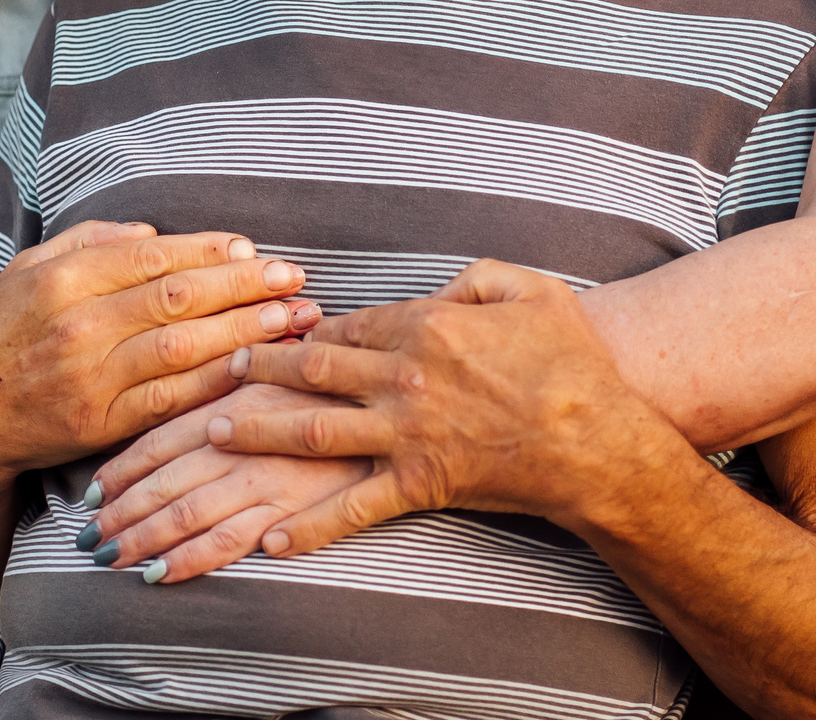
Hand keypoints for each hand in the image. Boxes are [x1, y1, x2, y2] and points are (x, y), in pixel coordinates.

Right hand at [0, 219, 320, 492]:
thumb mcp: (29, 268)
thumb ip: (92, 241)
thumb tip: (157, 232)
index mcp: (65, 278)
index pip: (155, 257)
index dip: (211, 252)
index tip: (253, 248)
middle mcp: (80, 325)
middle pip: (180, 298)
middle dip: (246, 286)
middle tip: (295, 278)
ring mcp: (92, 378)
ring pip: (184, 348)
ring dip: (247, 331)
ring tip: (294, 319)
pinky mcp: (100, 424)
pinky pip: (171, 399)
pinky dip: (217, 381)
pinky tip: (253, 367)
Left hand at [81, 380, 370, 581]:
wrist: (413, 402)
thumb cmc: (345, 379)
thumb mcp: (288, 361)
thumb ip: (242, 374)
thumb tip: (201, 374)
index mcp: (234, 400)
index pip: (163, 437)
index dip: (124, 467)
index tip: (93, 490)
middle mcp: (243, 440)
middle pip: (166, 481)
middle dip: (122, 512)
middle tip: (88, 538)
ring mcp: (267, 476)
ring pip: (190, 514)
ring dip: (147, 541)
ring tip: (115, 562)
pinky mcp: (297, 508)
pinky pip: (236, 541)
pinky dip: (197, 559)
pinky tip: (166, 575)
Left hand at [207, 259, 678, 555]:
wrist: (600, 442)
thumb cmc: (573, 362)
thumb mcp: (530, 289)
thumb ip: (476, 276)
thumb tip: (441, 287)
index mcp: (427, 325)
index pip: (349, 322)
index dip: (310, 328)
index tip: (280, 332)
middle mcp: (404, 377)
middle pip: (313, 369)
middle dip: (261, 367)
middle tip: (223, 368)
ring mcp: (406, 433)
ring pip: (312, 430)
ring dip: (259, 430)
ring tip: (216, 430)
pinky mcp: (419, 484)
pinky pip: (351, 508)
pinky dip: (309, 527)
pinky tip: (270, 540)